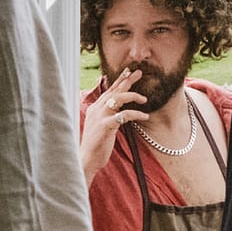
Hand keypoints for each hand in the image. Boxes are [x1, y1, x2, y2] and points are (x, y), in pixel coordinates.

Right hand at [81, 69, 148, 185]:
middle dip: (127, 80)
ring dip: (133, 96)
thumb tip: (117, 110)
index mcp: (95, 108)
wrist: (86, 158)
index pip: (108, 90)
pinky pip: (124, 115)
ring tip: (144, 99)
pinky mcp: (105, 126)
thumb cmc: (96, 145)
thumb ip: (107, 115)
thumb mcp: (100, 126)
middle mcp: (96, 109)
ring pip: (118, 98)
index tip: (128, 72)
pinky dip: (136, 114)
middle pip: (114, 90)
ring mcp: (100, 116)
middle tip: (139, 72)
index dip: (119, 80)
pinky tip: (145, 116)